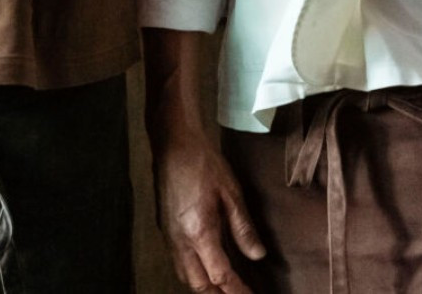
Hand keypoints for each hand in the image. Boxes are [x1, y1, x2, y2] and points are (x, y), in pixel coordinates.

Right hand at [153, 125, 265, 292]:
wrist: (173, 143)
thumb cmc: (203, 162)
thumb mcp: (231, 193)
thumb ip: (243, 228)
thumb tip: (257, 255)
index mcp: (199, 233)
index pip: (220, 275)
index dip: (237, 291)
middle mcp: (180, 240)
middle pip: (198, 284)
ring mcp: (169, 236)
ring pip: (185, 275)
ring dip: (204, 287)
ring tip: (223, 288)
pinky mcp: (164, 228)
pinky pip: (178, 261)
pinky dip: (193, 272)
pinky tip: (205, 266)